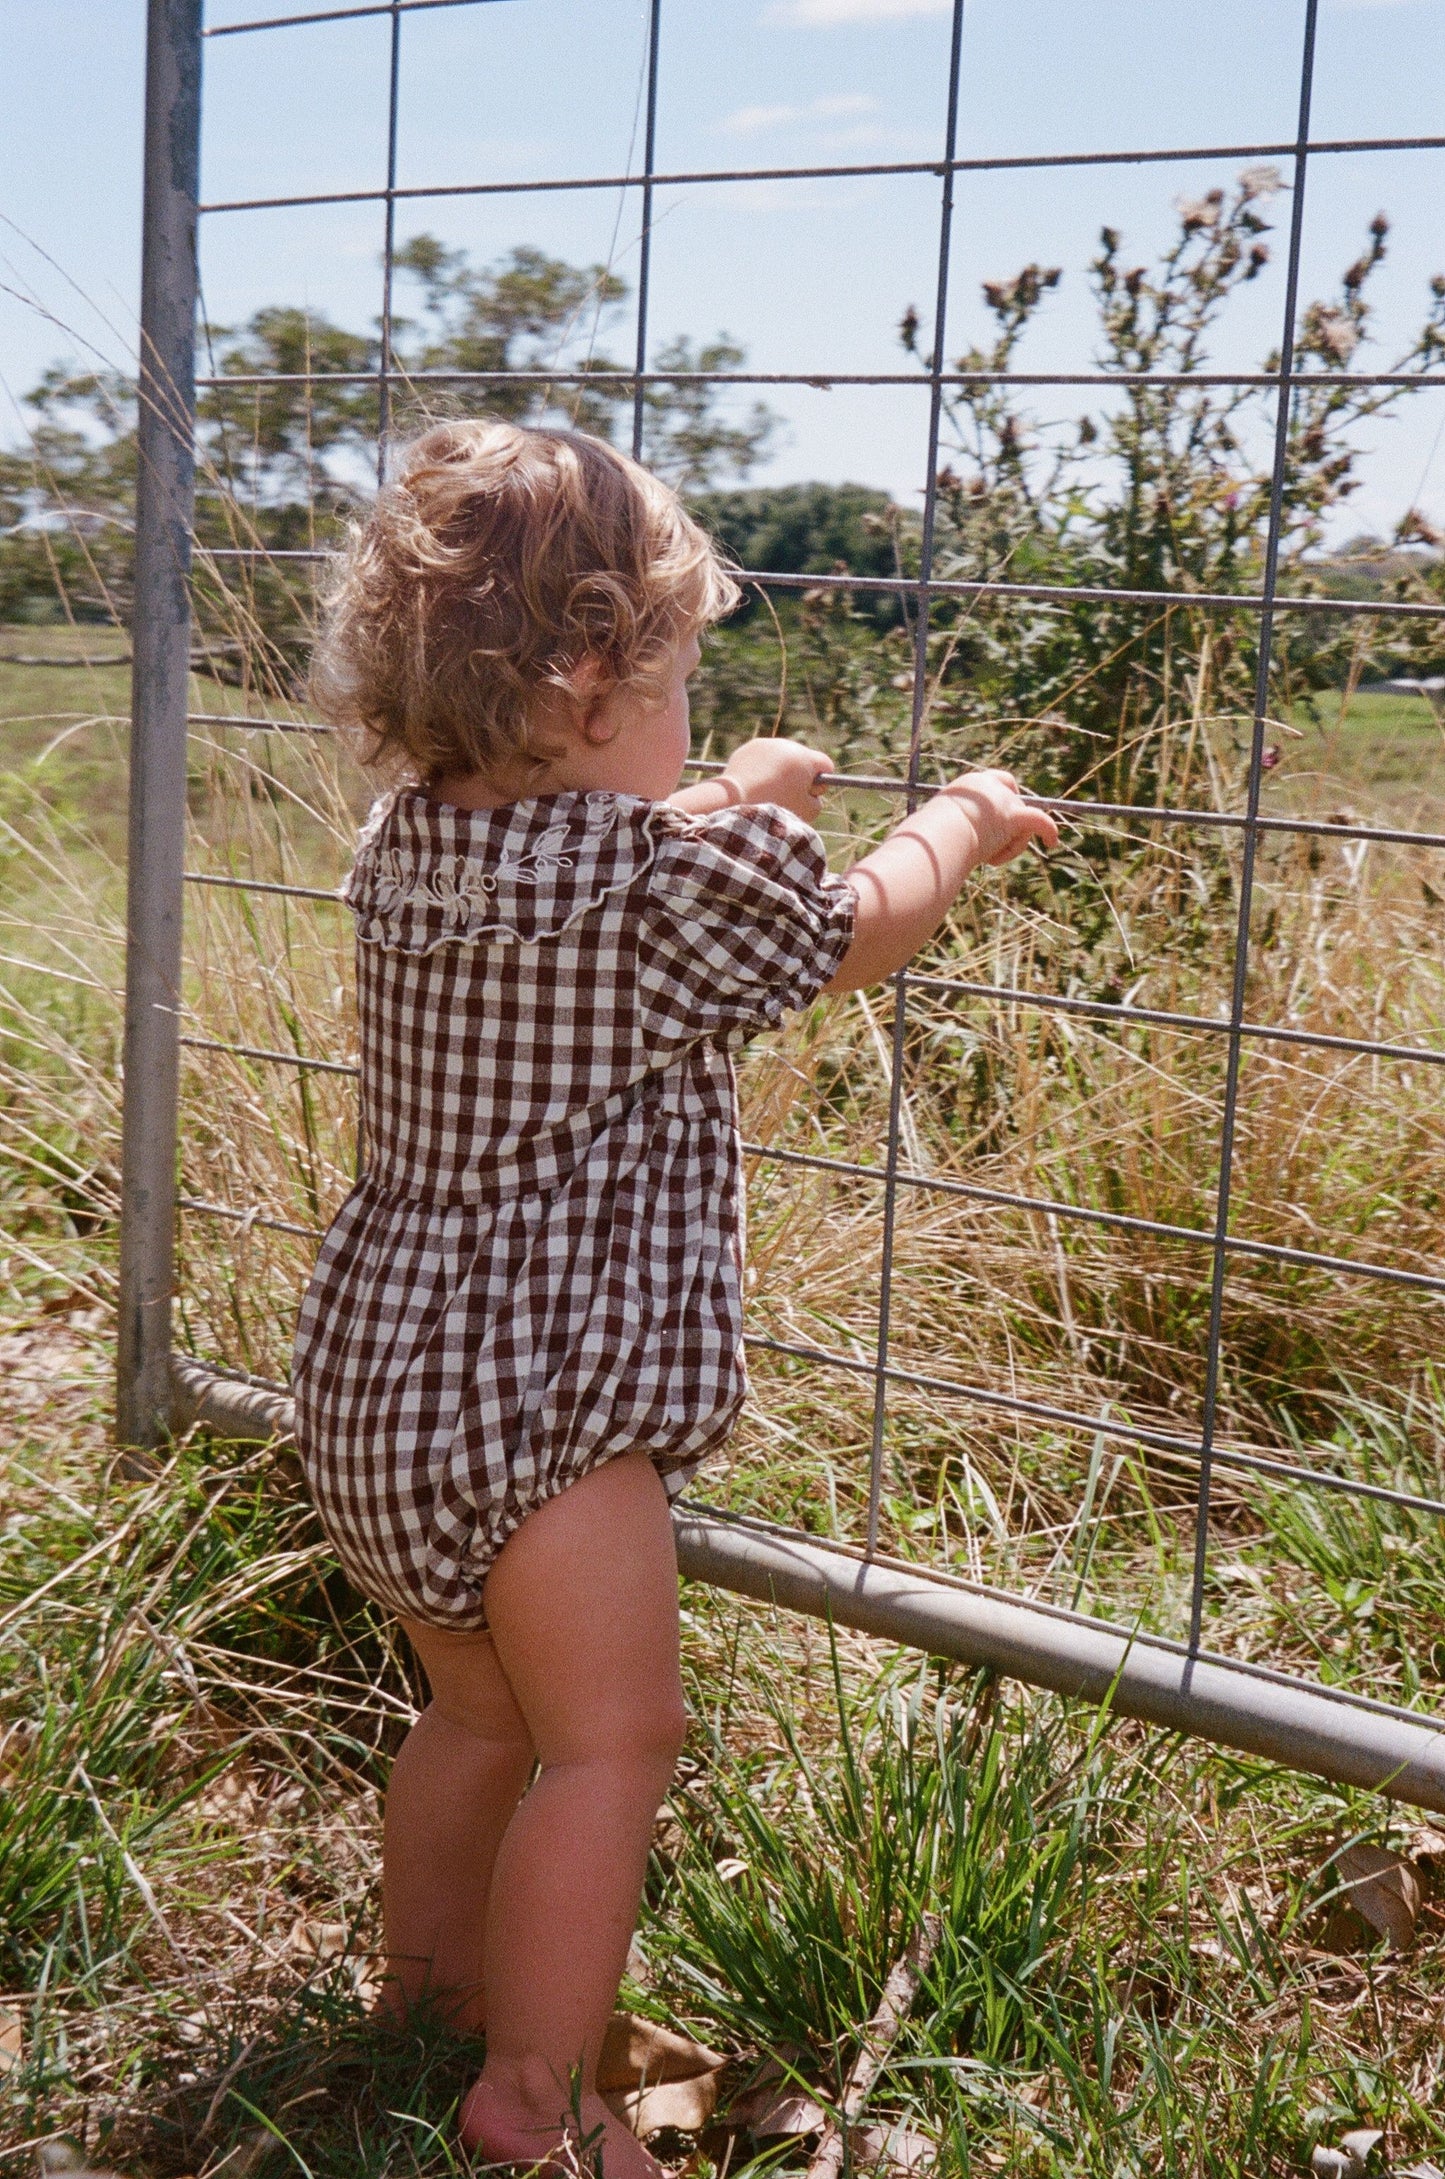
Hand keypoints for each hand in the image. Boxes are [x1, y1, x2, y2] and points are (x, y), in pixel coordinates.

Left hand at [720, 737, 832, 823]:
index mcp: (806, 758)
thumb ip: (816, 802)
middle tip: (787, 795)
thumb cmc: (775, 806)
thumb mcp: (807, 812)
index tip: (810, 795)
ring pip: (782, 757)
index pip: (825, 765)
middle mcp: (788, 745)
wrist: (736, 799)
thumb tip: (811, 795)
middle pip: (803, 759)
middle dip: (799, 776)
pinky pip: (764, 757)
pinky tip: (756, 783)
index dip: (821, 783)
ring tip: (768, 791)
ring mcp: (768, 744)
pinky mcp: (750, 747)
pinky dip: (763, 769)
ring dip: (781, 771)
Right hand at [940, 769, 1058, 863]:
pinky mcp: (1014, 816)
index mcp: (970, 785)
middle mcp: (990, 786)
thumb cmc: (931, 838)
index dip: (1004, 797)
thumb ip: (947, 826)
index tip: (999, 815)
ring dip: (1008, 845)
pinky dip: (1049, 830)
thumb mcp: (936, 825)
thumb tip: (929, 841)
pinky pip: (1039, 821)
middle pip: (1013, 805)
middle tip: (993, 845)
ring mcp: (1004, 800)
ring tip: (989, 858)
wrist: (940, 835)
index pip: (997, 782)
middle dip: (1008, 826)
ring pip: (1020, 824)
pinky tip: (1052, 842)